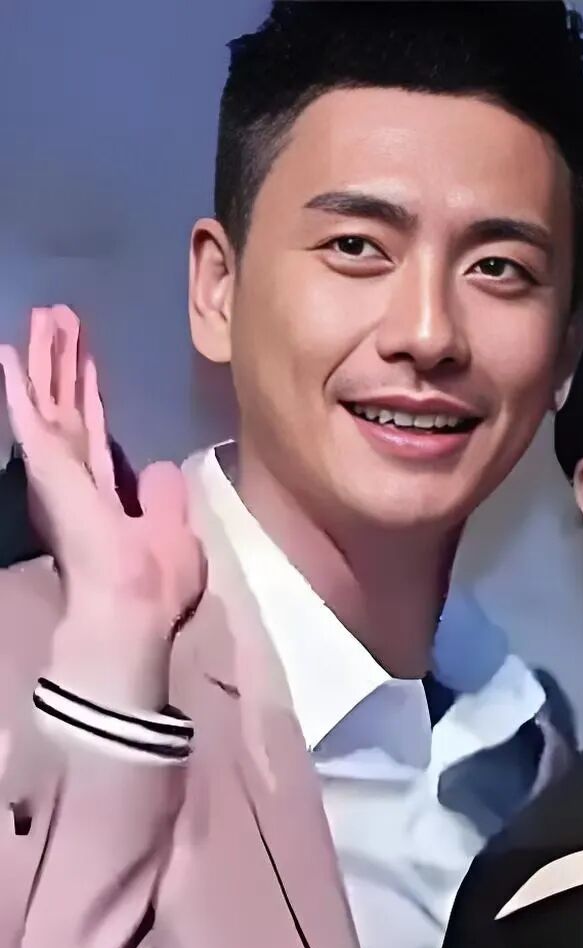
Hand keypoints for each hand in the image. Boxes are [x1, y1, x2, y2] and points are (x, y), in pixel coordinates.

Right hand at [0, 306, 205, 705]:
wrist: (128, 606)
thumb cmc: (155, 585)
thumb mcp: (174, 535)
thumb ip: (163, 500)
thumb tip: (163, 469)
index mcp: (104, 496)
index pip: (96, 434)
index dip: (91, 396)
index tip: (87, 361)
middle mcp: (75, 477)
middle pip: (69, 406)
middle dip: (64, 362)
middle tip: (58, 316)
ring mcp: (57, 469)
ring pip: (51, 398)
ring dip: (47, 356)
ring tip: (44, 313)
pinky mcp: (45, 465)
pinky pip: (29, 415)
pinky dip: (18, 383)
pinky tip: (7, 351)